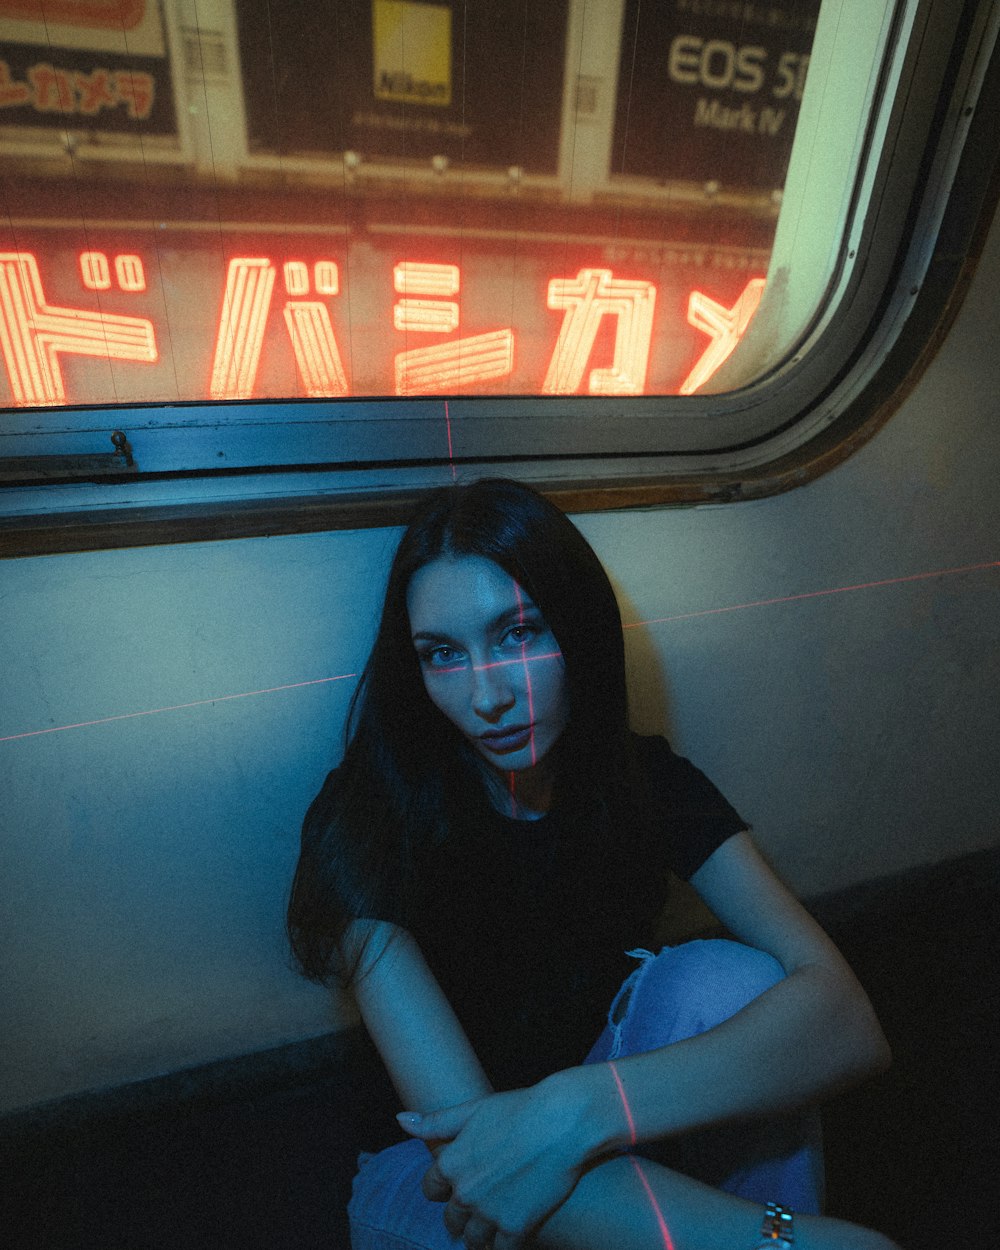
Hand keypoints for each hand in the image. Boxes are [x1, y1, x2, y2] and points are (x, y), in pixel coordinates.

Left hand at [397, 1078, 586, 1248]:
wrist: (562, 1122)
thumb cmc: (519, 1109)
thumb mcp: (473, 1109)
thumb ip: (436, 1122)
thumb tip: (401, 1120)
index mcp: (451, 1163)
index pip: (430, 1189)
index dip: (441, 1188)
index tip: (453, 1187)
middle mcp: (465, 1192)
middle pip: (451, 1219)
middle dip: (459, 1216)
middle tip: (474, 1211)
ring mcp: (489, 1213)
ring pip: (473, 1240)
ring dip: (478, 1237)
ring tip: (488, 1231)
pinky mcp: (516, 1227)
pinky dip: (502, 1246)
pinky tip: (510, 1237)